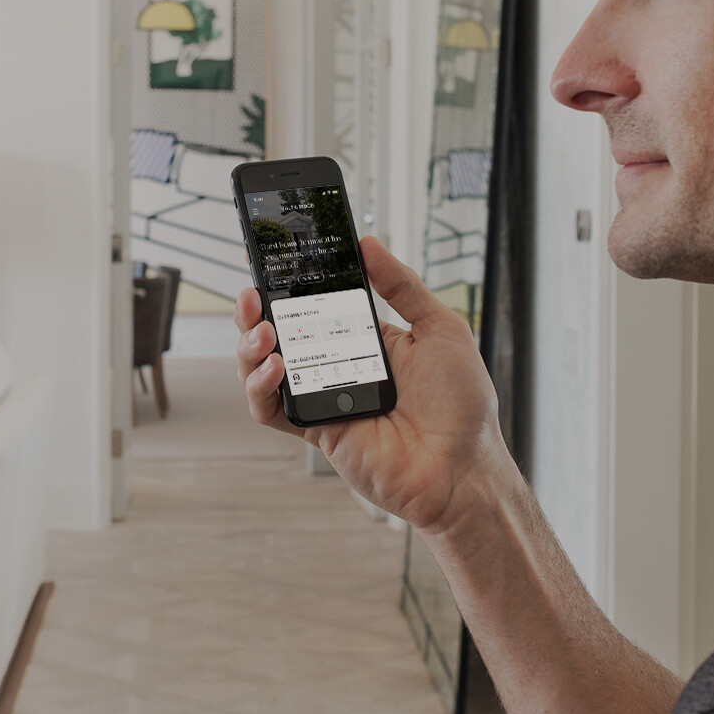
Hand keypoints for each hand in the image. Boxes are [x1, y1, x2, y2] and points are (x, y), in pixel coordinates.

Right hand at [234, 237, 508, 533]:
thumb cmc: (462, 404)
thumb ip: (402, 286)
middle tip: (253, 293)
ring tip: (263, 331)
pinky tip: (276, 368)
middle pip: (282, 332)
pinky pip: (271, 410)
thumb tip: (368, 244)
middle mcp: (340, 365)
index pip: (317, 303)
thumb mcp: (440, 328)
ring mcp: (324, 398)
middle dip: (257, 310)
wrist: (462, 469)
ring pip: (265, 368)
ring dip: (251, 347)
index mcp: (368, 339)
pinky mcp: (315, 430)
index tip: (273, 257)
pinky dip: (260, 388)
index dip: (290, 283)